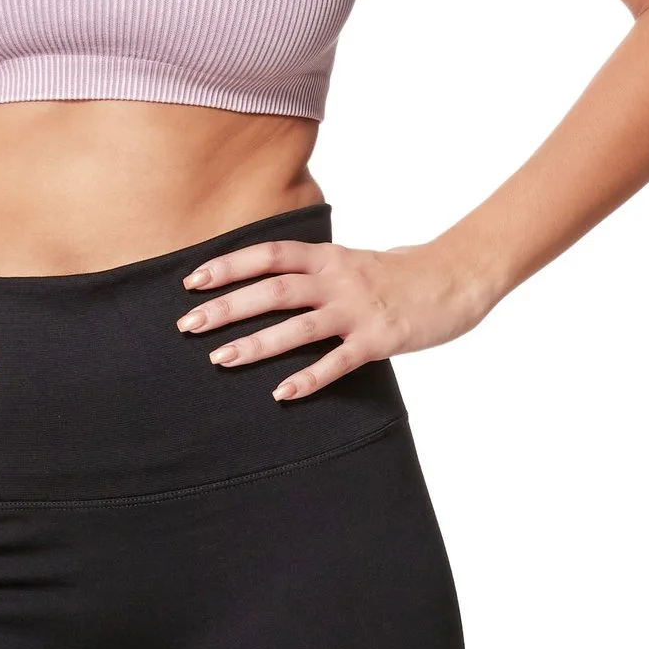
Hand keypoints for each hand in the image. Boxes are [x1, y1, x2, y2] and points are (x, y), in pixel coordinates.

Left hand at [175, 238, 485, 398]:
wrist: (459, 276)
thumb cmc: (401, 273)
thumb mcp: (353, 260)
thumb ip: (316, 270)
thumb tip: (271, 279)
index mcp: (329, 256)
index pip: (269, 255)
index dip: (228, 266)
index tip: (192, 281)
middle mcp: (338, 279)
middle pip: (273, 290)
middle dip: (227, 307)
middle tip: (189, 325)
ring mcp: (358, 310)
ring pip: (298, 326)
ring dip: (256, 344)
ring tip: (220, 359)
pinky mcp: (379, 339)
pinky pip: (338, 362)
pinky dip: (308, 378)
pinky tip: (281, 393)